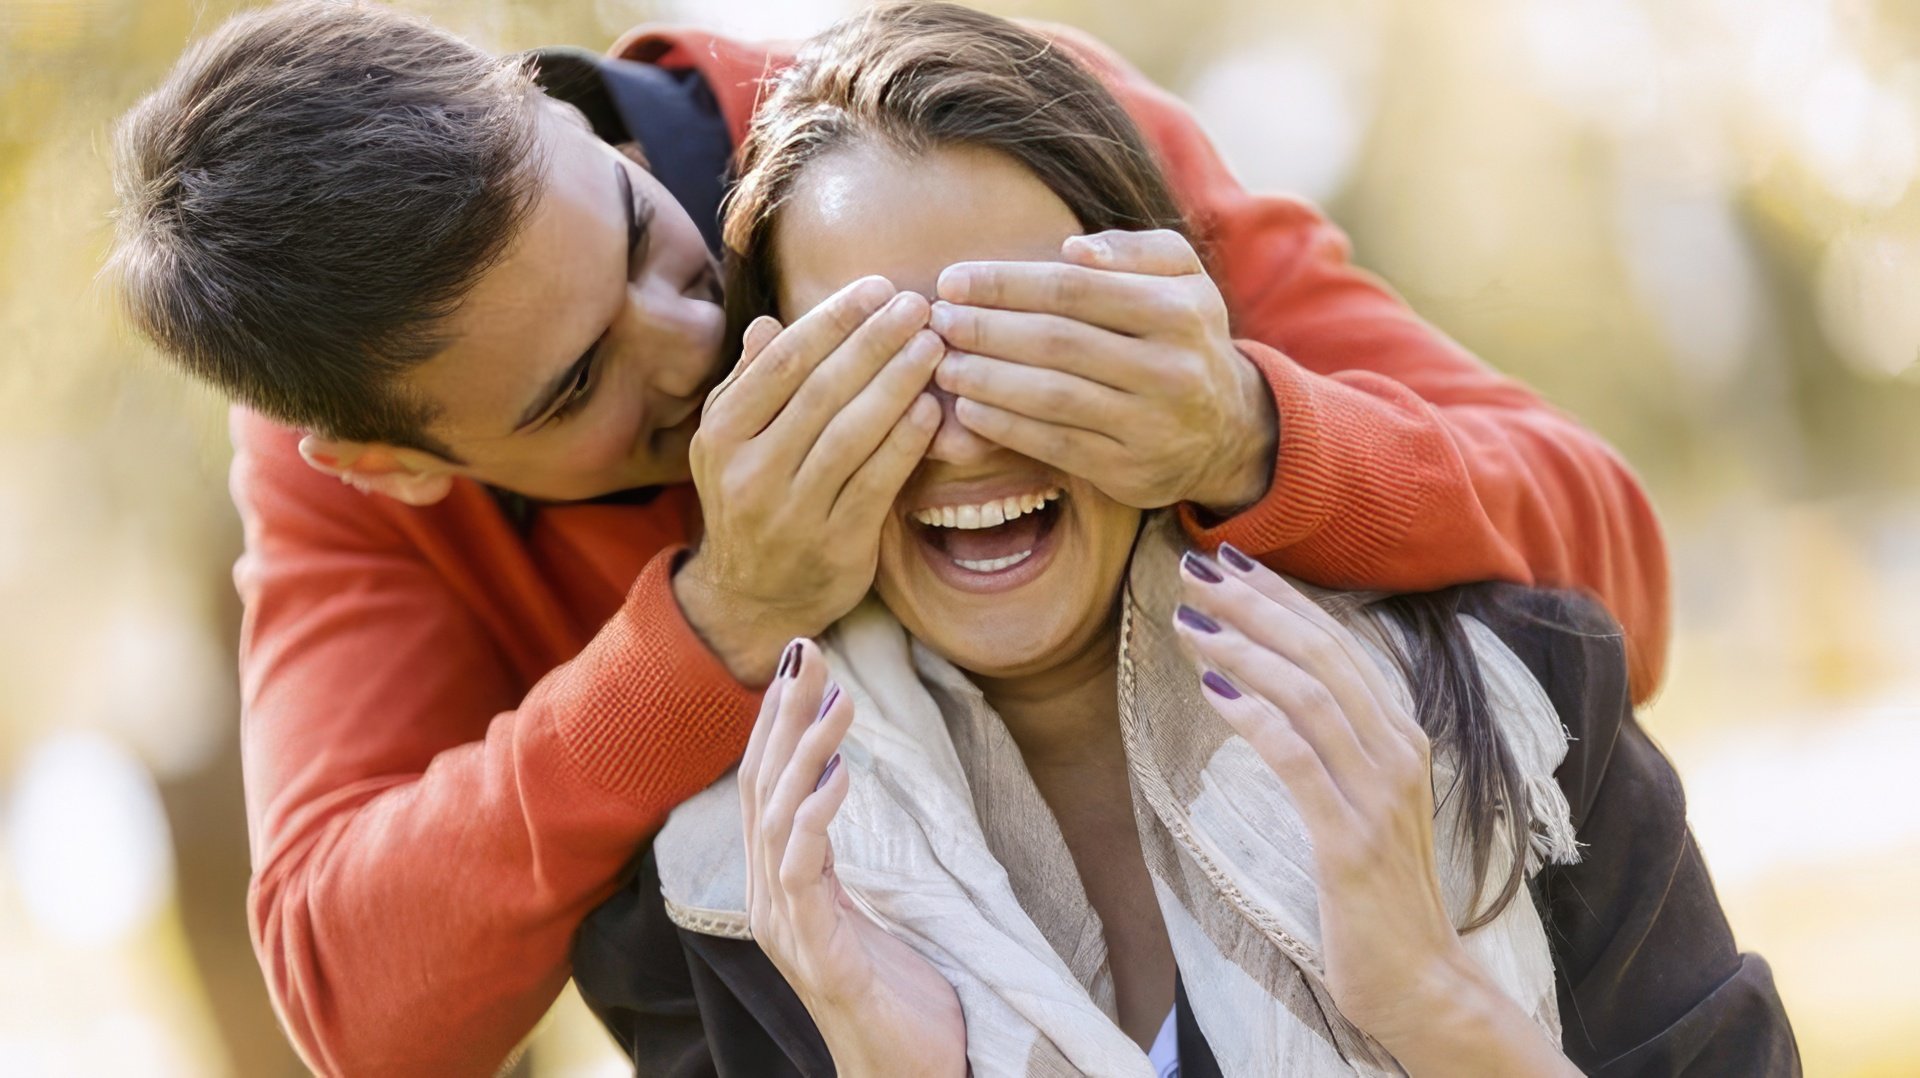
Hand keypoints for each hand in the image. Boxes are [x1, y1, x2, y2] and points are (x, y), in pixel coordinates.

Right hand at [678, 278, 942, 683]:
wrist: (752, 600)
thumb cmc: (750, 503)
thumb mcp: (729, 444)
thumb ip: (749, 384)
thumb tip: (767, 324)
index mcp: (722, 434)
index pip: (784, 362)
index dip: (833, 320)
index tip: (877, 288)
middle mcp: (750, 472)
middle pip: (821, 391)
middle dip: (874, 341)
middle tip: (917, 304)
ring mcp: (792, 512)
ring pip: (851, 434)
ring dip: (897, 383)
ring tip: (933, 346)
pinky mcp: (836, 545)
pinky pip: (876, 483)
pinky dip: (905, 443)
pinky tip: (932, 410)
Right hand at [741, 639, 966, 1077]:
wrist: (905, 1072)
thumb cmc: (893, 993)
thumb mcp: (862, 908)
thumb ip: (835, 855)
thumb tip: (832, 779)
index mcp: (780, 885)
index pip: (763, 785)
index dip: (774, 721)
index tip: (797, 659)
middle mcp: (770, 900)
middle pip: (760, 787)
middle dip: (782, 715)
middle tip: (808, 649)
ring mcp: (787, 927)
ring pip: (774, 819)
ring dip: (806, 752)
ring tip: (838, 699)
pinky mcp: (817, 952)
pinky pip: (804, 871)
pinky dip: (816, 816)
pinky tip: (842, 774)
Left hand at [929, 229, 1274, 514]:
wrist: (1227, 428)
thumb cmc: (1183, 336)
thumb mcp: (1181, 277)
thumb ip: (1133, 250)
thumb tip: (1073, 250)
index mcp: (1177, 310)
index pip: (1074, 289)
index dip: (1006, 284)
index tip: (953, 280)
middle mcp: (1170, 369)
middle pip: (1057, 342)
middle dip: (986, 328)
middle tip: (937, 320)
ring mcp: (1150, 425)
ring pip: (1052, 396)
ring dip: (986, 378)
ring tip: (942, 363)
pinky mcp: (1129, 471)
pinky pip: (1054, 445)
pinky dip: (1004, 426)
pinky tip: (967, 408)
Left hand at [1172, 548, 1576, 1075]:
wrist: (1423, 983)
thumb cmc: (1379, 894)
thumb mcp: (1362, 804)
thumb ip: (1331, 747)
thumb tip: (1271, 692)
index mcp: (1401, 737)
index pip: (1338, 644)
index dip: (1284, 596)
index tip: (1232, 560)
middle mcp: (1398, 753)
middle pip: (1321, 654)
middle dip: (1256, 604)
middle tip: (1195, 568)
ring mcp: (1378, 796)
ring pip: (1309, 695)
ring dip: (1245, 650)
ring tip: (1190, 621)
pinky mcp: (1351, 842)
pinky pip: (1299, 761)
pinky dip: (1255, 718)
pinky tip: (1212, 693)